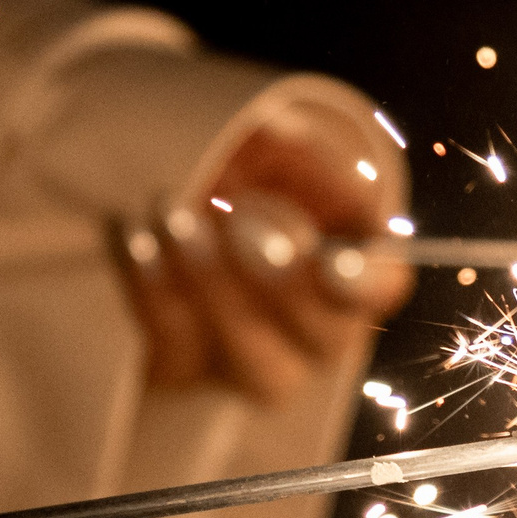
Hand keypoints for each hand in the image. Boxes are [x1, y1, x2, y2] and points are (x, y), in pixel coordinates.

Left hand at [115, 113, 413, 401]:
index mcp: (357, 269)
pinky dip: (155, 292)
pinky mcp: (188, 373)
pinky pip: (177, 353)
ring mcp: (256, 363)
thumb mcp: (275, 144)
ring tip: (174, 216)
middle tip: (238, 220)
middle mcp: (319, 331)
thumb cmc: (244, 167)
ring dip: (215, 289)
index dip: (363, 282)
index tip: (332, 262)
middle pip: (326, 337)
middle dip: (282, 284)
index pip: (382, 288)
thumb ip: (298, 153)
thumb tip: (300, 155)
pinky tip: (134, 236)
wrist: (169, 191)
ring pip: (256, 362)